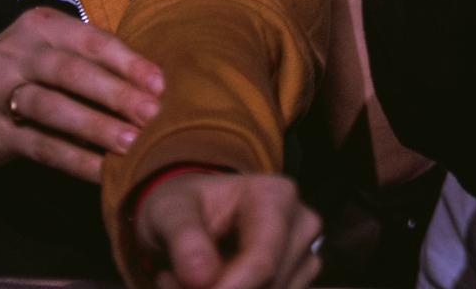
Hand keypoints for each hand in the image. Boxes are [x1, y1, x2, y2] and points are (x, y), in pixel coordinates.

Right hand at [0, 7, 162, 181]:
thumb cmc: (20, 73)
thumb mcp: (47, 49)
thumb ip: (91, 56)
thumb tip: (157, 80)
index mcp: (40, 26)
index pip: (91, 40)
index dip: (128, 62)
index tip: (161, 84)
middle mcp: (16, 54)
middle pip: (73, 72)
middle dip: (117, 93)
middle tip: (153, 114)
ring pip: (54, 108)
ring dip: (96, 126)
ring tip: (131, 142)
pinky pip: (40, 146)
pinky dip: (75, 160)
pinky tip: (103, 171)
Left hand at [135, 172, 320, 288]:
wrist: (196, 211)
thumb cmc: (184, 206)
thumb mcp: (169, 211)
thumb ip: (184, 240)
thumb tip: (202, 278)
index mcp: (277, 196)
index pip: (262, 262)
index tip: (179, 288)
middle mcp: (302, 224)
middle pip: (268, 285)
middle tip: (169, 281)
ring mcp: (306, 253)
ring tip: (187, 281)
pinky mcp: (301, 276)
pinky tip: (214, 285)